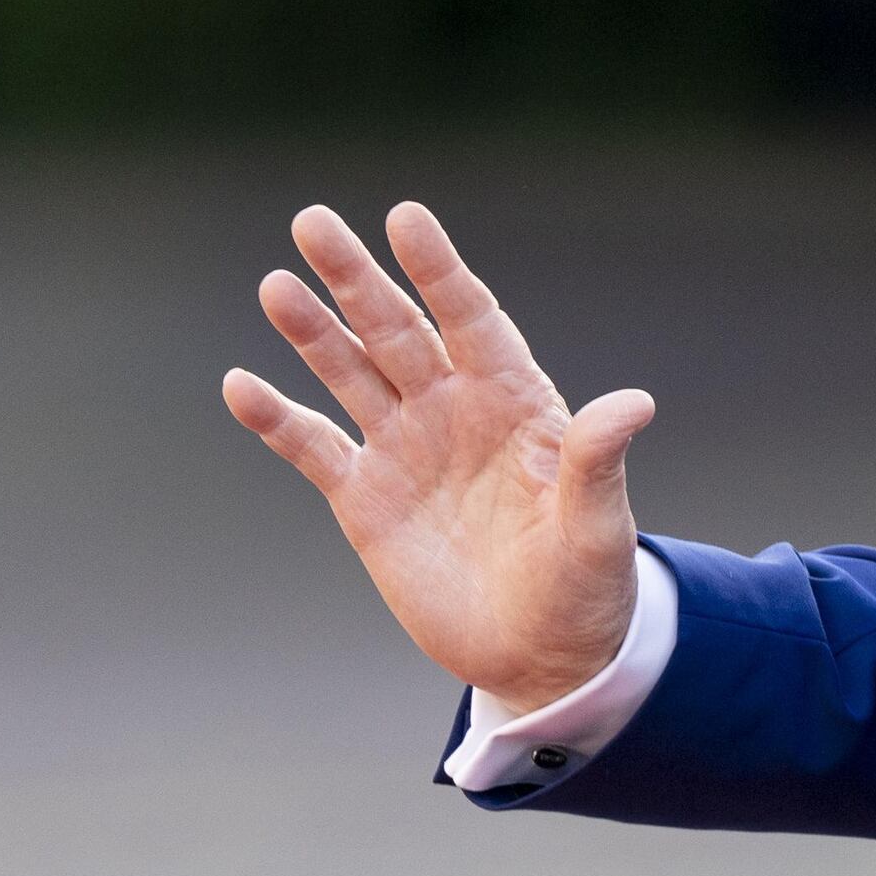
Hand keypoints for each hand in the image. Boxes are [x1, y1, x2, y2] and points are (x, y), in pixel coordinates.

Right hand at [222, 201, 652, 702]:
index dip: (438, 270)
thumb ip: (597, 464)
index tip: (405, 218)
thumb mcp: (598, 530)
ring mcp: (404, 448)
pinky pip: (313, 447)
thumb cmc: (584, 589)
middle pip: (396, 329)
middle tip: (313, 222)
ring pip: (349, 373)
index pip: (470, 319)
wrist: (539, 657)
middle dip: (355, 278)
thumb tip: (635, 403)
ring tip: (275, 287)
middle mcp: (453, 409)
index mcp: (513, 401)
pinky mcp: (365, 499)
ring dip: (311, 332)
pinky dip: (276, 419)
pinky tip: (240, 385)